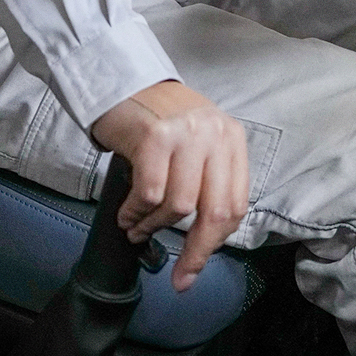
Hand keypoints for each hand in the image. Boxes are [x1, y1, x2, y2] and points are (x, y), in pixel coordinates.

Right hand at [91, 81, 249, 291]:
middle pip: (215, 210)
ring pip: (179, 206)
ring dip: (154, 227)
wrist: (120, 81)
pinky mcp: (155, 136)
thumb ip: (205, 182)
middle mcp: (215, 134)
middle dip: (195, 251)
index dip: (216, 244)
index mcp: (232, 139)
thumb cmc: (157, 120)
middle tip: (179, 275)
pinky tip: (127, 214)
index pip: (235, 204)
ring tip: (138, 229)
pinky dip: (136, 213)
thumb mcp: (195, 144)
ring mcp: (186, 134)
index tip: (194, 270)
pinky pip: (149, 194)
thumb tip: (201, 244)